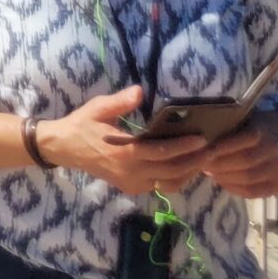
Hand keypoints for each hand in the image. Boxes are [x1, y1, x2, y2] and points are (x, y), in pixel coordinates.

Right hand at [37, 86, 211, 197]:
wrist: (64, 148)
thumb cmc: (82, 125)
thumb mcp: (98, 108)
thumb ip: (121, 101)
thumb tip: (140, 90)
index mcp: (124, 153)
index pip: (161, 152)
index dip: (184, 147)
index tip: (202, 139)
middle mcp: (131, 172)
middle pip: (171, 171)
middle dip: (194, 162)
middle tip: (213, 150)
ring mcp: (132, 183)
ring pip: (169, 183)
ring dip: (188, 173)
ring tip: (204, 159)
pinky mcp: (131, 188)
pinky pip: (160, 186)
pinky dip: (175, 178)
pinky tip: (185, 167)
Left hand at [198, 120, 277, 198]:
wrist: (271, 138)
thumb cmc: (243, 129)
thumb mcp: (234, 122)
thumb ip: (222, 130)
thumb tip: (201, 143)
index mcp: (263, 132)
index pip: (243, 140)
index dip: (221, 148)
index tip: (202, 150)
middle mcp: (274, 152)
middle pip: (245, 161)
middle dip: (220, 165)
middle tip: (201, 165)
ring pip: (248, 178)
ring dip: (225, 177)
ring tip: (209, 173)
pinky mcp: (276, 186)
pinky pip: (252, 192)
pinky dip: (234, 188)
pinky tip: (221, 182)